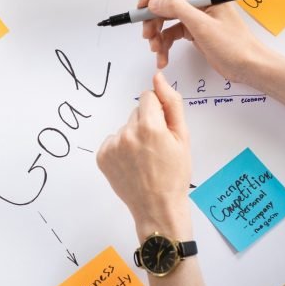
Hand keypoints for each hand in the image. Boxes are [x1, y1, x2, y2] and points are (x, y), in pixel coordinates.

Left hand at [97, 72, 190, 236]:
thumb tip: (158, 78)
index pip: (148, 97)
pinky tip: (132, 164)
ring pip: (125, 128)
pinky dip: (121, 149)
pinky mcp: (102, 157)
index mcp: (149, 126)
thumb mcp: (182, 137)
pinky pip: (113, 141)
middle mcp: (127, 133)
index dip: (158, 112)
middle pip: (136, 113)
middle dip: (146, 124)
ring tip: (145, 159)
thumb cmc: (175, 174)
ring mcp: (112, 146)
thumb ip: (171, 103)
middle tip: (156, 149)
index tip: (163, 131)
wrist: (158, 207)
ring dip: (134, 138)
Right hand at [138, 0, 274, 79]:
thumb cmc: (234, 45)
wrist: (248, 66)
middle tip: (147, 33)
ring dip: (156, 32)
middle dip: (152, 16)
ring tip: (156, 48)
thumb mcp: (203, 26)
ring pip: (164, 15)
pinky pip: (170, 30)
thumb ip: (177, 9)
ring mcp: (194, 12)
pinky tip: (163, 56)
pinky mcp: (192, 27)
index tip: (143, 6)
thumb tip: (153, 2)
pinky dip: (163, 43)